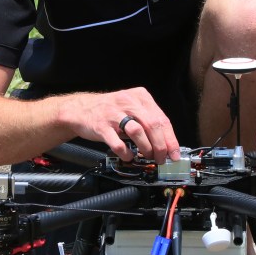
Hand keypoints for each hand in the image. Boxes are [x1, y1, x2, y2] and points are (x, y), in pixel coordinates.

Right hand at [60, 87, 180, 162]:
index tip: (174, 153)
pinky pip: (117, 143)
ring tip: (148, 156)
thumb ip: (148, 120)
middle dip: (160, 146)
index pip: (162, 119)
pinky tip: (128, 156)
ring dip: (146, 148)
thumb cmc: (110, 111)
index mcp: (140, 97)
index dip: (170, 139)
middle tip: (161, 158)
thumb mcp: (131, 107)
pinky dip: (126, 153)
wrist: (81, 109)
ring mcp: (114, 114)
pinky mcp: (101, 126)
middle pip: (152, 125)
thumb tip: (166, 143)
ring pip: (137, 132)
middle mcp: (128, 102)